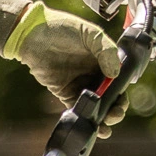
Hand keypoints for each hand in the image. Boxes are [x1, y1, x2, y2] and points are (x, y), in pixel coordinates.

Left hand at [10, 3, 128, 136]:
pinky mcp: (65, 93)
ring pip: (95, 107)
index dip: (122, 95)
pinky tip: (87, 123)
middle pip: (110, 98)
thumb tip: (114, 74)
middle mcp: (95, 74)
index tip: (121, 102)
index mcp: (104, 61)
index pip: (119, 82)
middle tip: (114, 115)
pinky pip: (76, 109)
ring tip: (103, 128)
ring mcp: (80, 85)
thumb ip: (105, 50)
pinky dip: (82, 118)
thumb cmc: (61, 28)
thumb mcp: (89, 33)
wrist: (32, 35)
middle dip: (115, 111)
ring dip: (101, 119)